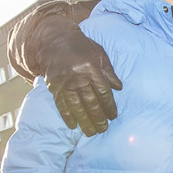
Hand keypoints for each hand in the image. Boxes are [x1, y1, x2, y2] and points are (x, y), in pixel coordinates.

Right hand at [37, 20, 122, 135]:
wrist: (54, 40)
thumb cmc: (81, 46)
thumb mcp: (99, 54)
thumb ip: (109, 71)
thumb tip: (119, 88)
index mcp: (91, 69)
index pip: (103, 92)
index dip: (109, 106)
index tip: (113, 116)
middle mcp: (78, 77)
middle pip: (91, 102)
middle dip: (98, 117)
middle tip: (103, 129)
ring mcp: (65, 83)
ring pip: (77, 106)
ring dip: (85, 121)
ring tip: (91, 132)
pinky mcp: (54, 87)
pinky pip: (61, 105)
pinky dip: (67, 116)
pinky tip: (73, 126)